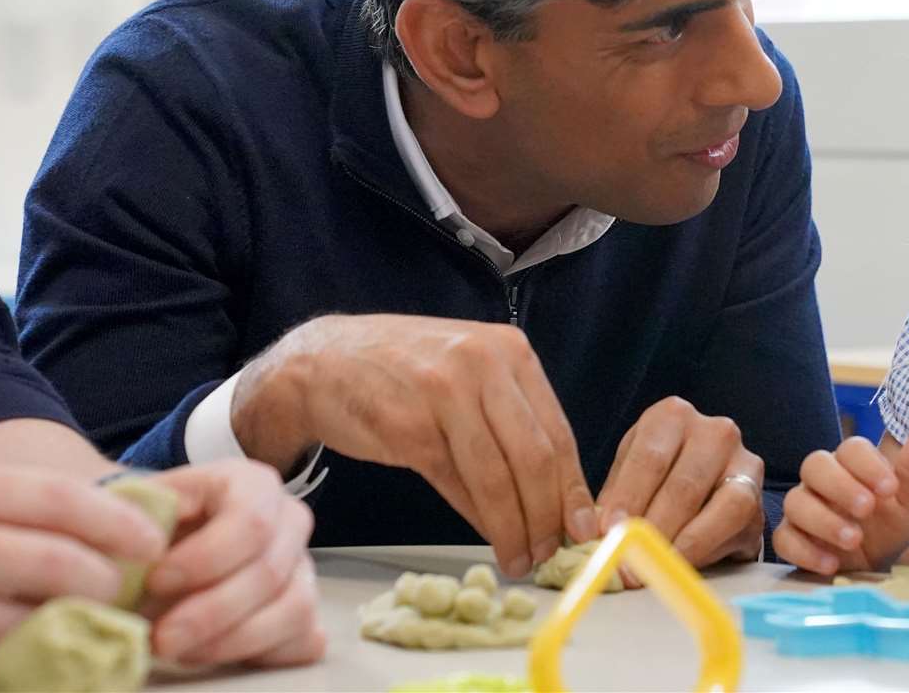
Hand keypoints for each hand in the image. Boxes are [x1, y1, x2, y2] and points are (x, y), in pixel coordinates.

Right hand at [0, 457, 165, 690]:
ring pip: (11, 625)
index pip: (56, 497)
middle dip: (102, 583)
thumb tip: (119, 521)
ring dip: (64, 635)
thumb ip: (18, 505)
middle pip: (46, 562)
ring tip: (89, 635)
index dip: (116, 522)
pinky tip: (27, 673)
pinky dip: (5, 680)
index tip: (155, 542)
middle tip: (123, 596)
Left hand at [143, 460, 323, 667]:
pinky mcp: (305, 610)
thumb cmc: (148, 529)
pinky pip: (306, 640)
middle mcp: (290, 520)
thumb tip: (141, 553)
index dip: (205, 558)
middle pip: (270, 572)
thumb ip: (135, 524)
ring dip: (231, 640)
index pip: (252, 521)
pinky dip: (262, 654)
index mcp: (253, 485)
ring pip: (294, 609)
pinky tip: (212, 652)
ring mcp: (304, 567)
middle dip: (211, 613)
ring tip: (179, 650)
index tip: (154, 582)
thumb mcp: (135, 510)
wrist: (157, 549)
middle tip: (160, 638)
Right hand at [232, 314, 596, 578]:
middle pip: (535, 457)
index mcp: (510, 350)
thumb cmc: (406, 373)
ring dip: (514, 527)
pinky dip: (479, 519)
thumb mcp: (470, 374)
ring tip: (523, 557)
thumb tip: (556, 498)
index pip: (558, 431)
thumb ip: (512, 420)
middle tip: (552, 552)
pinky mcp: (410, 427)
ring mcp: (445, 394)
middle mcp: (483, 365)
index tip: (585, 528)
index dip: (573, 489)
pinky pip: (458, 484)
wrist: (323, 362)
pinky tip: (491, 539)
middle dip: (549, 515)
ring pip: (498, 477)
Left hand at [596, 397, 763, 579]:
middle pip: (681, 483)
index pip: (649, 457)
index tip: (608, 532)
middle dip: (651, 529)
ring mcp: (743, 459)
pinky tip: (680, 562)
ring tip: (651, 568)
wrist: (709, 492)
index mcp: (672, 416)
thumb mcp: (631, 479)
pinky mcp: (757, 494)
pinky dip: (702, 545)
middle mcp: (714, 430)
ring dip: (675, 541)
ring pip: (710, 502)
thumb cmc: (659, 482)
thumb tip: (594, 536)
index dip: (627, 498)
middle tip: (627, 563)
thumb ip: (615, 503)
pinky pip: (732, 519)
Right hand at [772, 426, 908, 574]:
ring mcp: (803, 508)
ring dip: (823, 520)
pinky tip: (832, 563)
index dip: (867, 465)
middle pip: (814, 465)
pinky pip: (784, 539)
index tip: (890, 489)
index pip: (850, 448)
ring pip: (796, 501)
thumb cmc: (890, 525)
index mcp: (852, 464)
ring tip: (853, 540)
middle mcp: (822, 480)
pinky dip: (805, 551)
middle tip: (867, 509)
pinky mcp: (791, 538)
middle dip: (840, 486)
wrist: (877, 565)